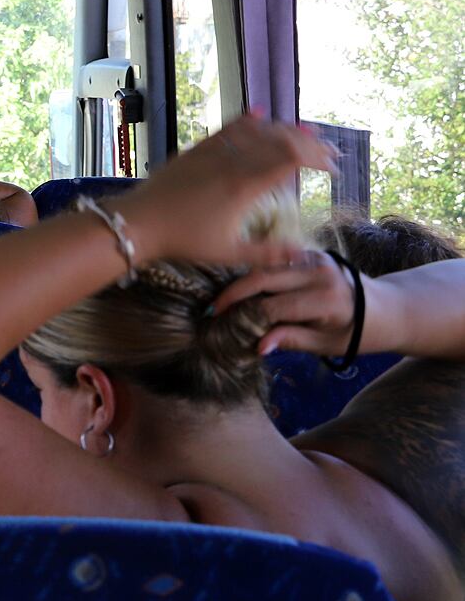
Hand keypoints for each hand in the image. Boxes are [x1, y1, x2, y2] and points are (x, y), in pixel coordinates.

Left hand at [112, 115, 334, 267]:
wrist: (138, 223)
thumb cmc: (183, 240)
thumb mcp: (228, 253)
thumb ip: (268, 254)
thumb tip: (302, 253)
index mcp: (245, 186)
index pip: (292, 159)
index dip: (317, 159)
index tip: (332, 168)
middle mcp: (231, 162)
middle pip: (279, 140)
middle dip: (309, 142)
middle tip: (328, 150)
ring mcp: (212, 153)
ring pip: (254, 130)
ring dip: (282, 128)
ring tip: (304, 131)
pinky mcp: (194, 150)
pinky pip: (225, 129)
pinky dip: (245, 121)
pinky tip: (258, 113)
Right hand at [211, 250, 358, 356]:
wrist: (386, 309)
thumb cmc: (356, 333)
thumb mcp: (325, 344)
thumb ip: (291, 340)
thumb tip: (258, 346)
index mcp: (327, 300)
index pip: (274, 307)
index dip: (247, 317)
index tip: (224, 326)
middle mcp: (321, 274)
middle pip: (264, 278)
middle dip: (234, 294)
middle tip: (214, 308)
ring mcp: (316, 259)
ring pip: (266, 266)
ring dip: (243, 281)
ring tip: (224, 298)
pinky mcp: (312, 254)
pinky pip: (276, 261)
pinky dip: (258, 274)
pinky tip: (245, 288)